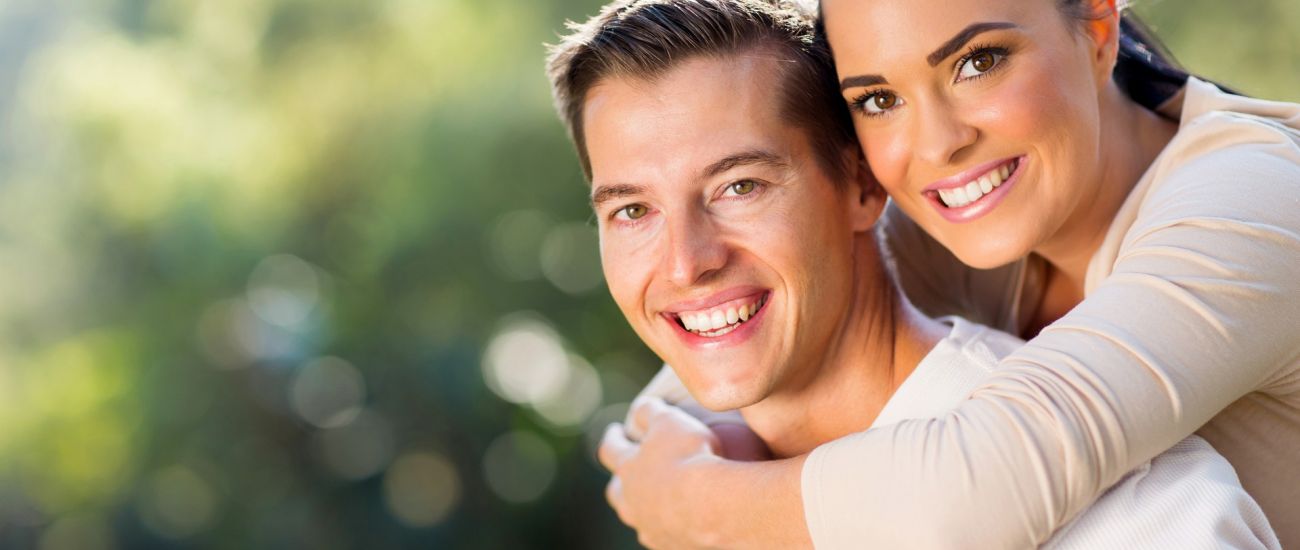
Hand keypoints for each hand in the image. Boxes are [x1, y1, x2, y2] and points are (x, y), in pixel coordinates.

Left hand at [599, 397, 728, 548]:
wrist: (714, 507)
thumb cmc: (689, 457)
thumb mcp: (669, 420)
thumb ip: (651, 411)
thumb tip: (642, 406)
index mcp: (628, 469)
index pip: (610, 450)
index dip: (612, 438)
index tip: (615, 431)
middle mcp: (632, 503)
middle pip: (617, 493)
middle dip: (620, 482)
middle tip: (628, 474)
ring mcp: (651, 530)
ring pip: (639, 519)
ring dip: (645, 508)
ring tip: (658, 503)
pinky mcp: (672, 548)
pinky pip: (666, 536)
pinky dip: (670, 527)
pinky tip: (684, 523)